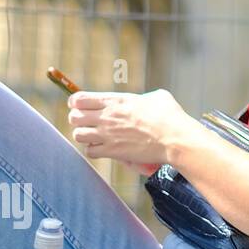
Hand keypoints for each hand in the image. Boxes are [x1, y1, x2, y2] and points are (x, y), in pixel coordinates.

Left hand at [67, 89, 191, 168]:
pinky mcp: (114, 151)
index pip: (79, 99)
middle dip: (78, 120)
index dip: (76, 103)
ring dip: (84, 136)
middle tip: (88, 123)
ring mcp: (108, 135)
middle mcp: (107, 116)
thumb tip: (146, 101)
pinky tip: (102, 148)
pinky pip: (90, 152)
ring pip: (78, 135)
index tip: (81, 107)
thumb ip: (144, 98)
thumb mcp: (157, 97)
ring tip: (94, 137)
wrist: (174, 139)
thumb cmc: (170, 117)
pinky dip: (93, 151)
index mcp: (115, 100)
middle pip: (74, 117)